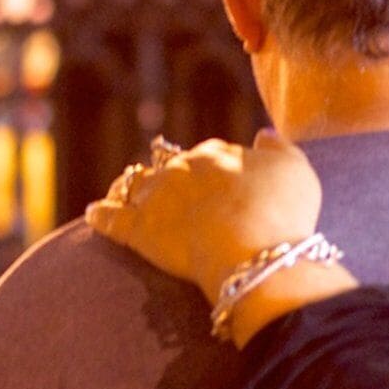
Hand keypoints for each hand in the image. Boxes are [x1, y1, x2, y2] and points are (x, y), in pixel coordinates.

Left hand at [88, 132, 320, 300]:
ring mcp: (157, 197)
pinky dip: (100, 214)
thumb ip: (278, 148)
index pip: (210, 155)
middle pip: (170, 167)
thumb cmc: (281, 213)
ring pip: (135, 184)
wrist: (253, 252)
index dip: (213, 169)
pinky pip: (110, 217)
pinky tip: (92, 214)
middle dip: (172, 176)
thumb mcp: (296, 169)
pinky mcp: (138, 231)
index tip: (217, 183)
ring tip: (127, 193)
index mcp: (217, 153)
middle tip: (175, 192)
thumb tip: (262, 136)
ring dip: (131, 187)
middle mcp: (182, 168)